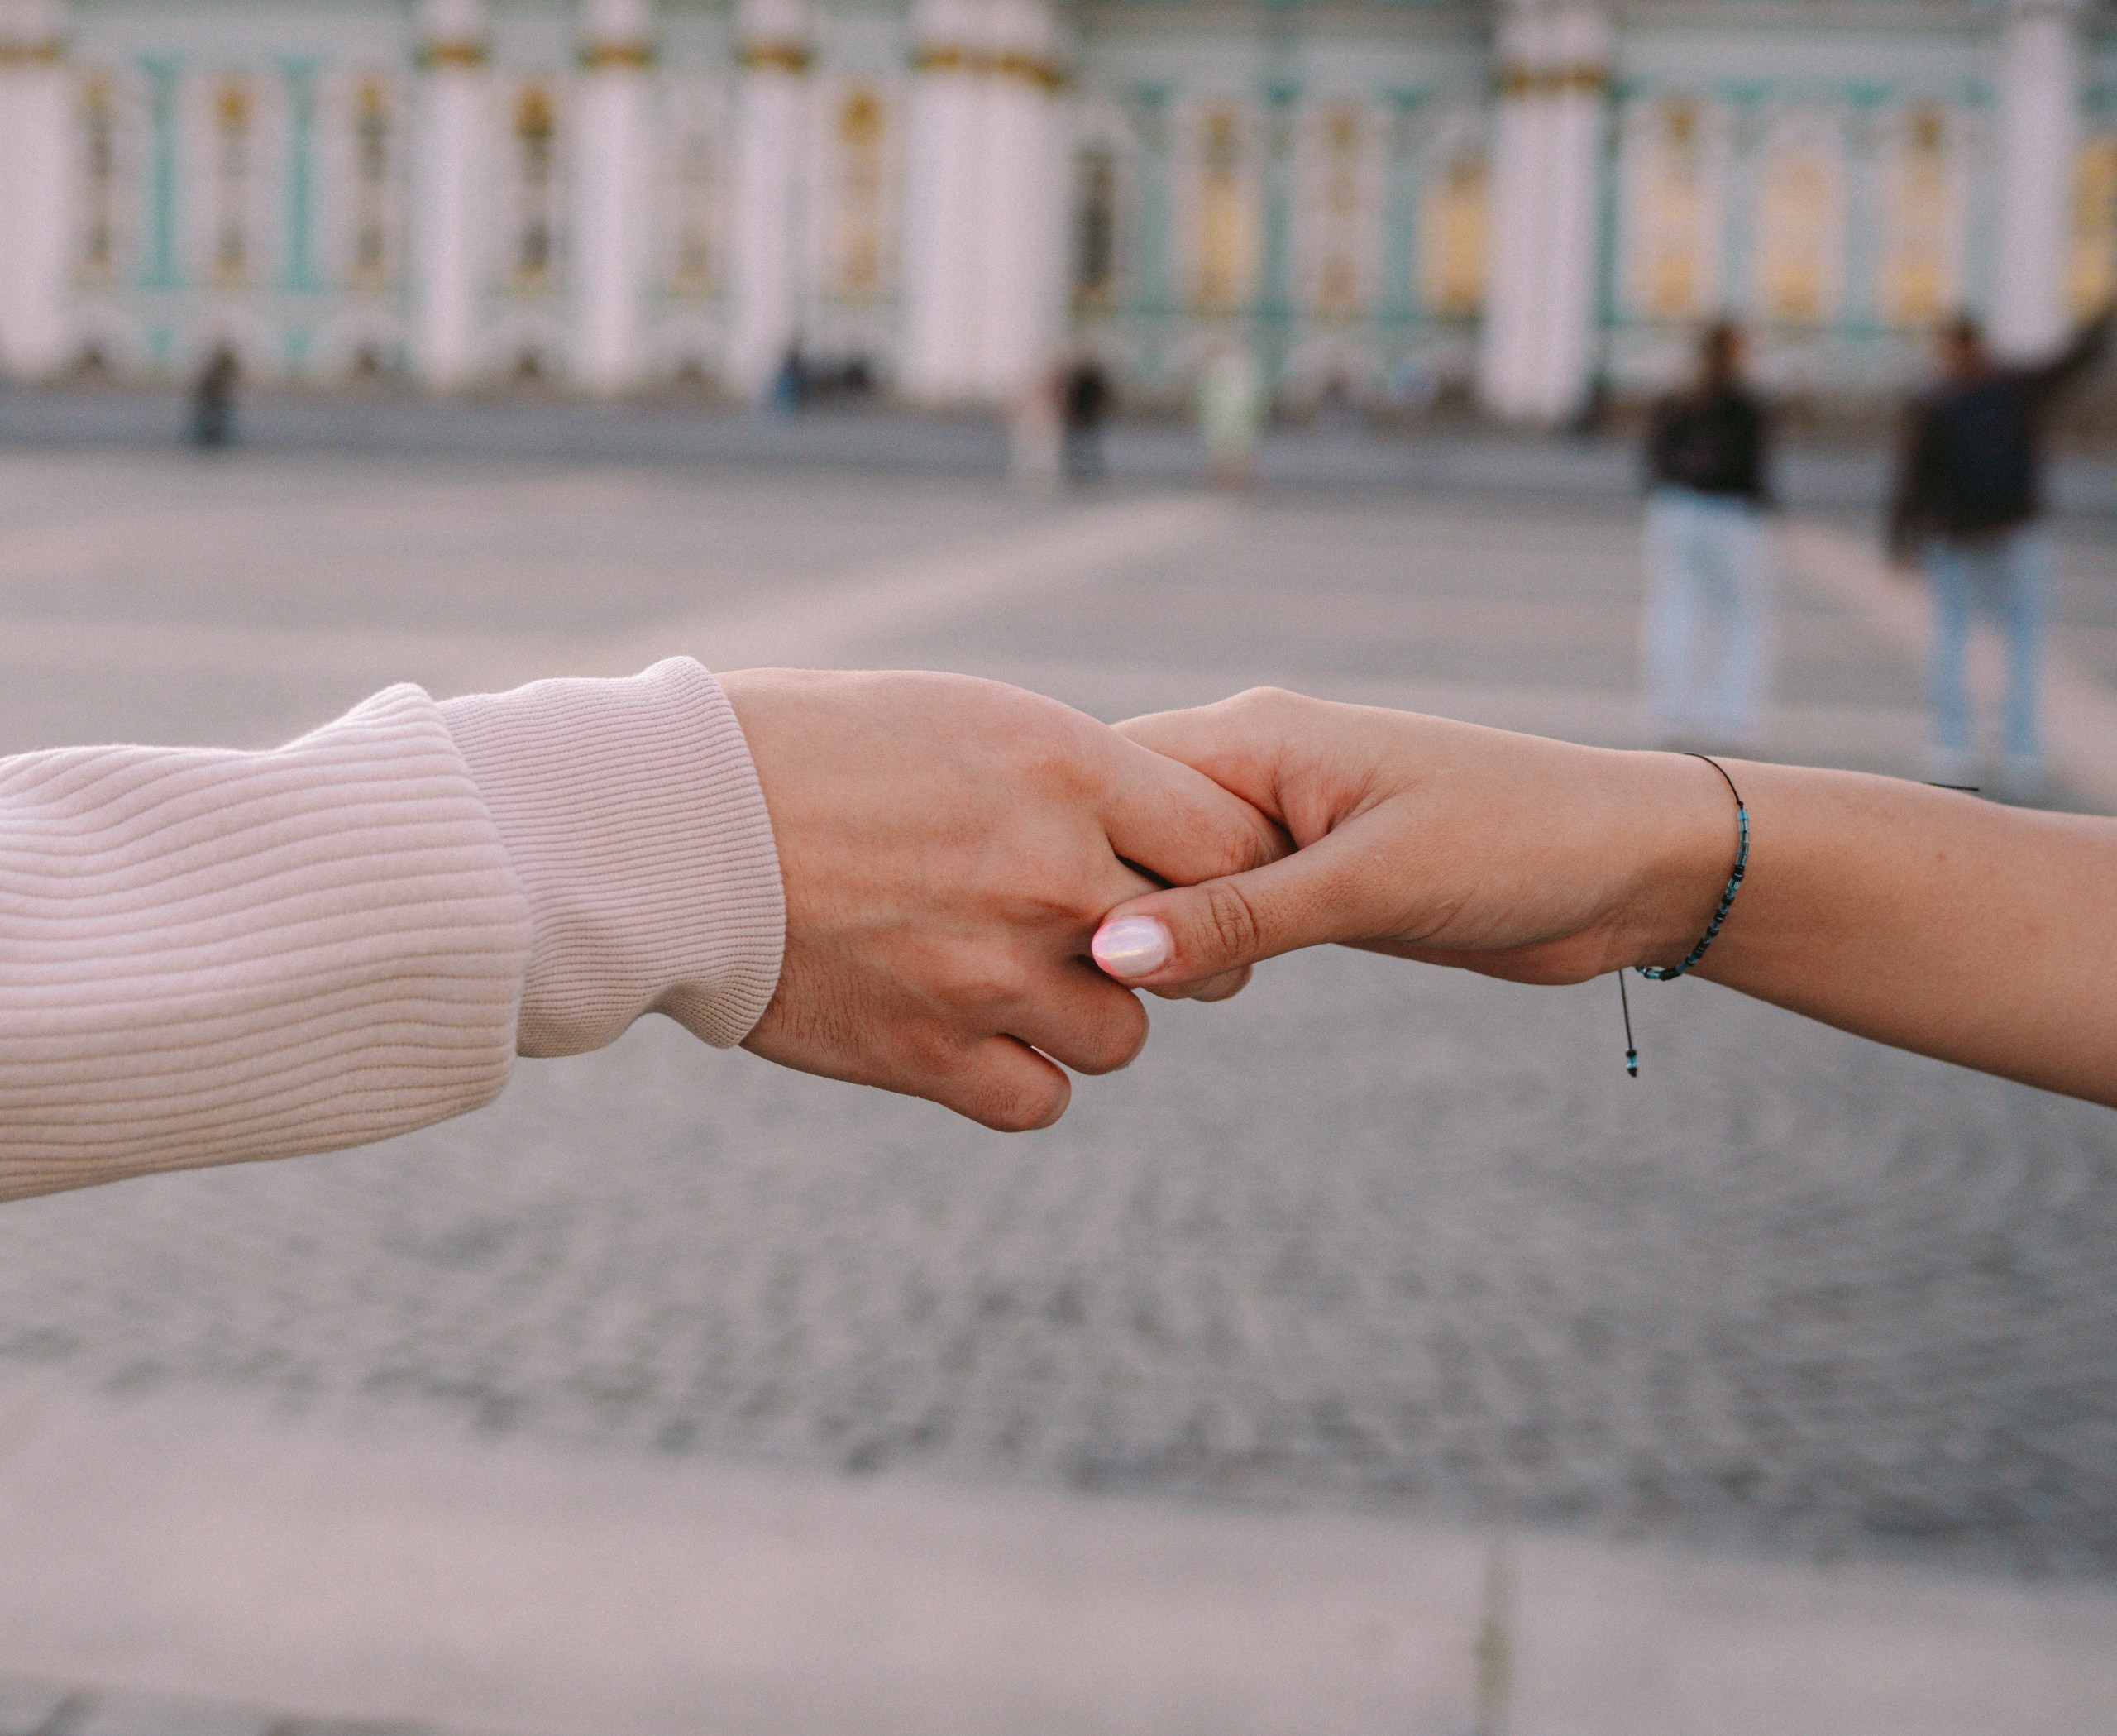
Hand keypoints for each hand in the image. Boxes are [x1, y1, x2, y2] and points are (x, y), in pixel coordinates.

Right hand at [719, 670, 1284, 1129]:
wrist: (670, 824)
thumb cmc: (807, 746)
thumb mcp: (959, 717)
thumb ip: (1069, 777)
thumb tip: (1147, 824)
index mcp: (1065, 769)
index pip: (1231, 844)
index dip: (1227, 871)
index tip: (1192, 878)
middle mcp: (1049, 874)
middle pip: (1205, 953)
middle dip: (1181, 952)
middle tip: (1124, 938)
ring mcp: (990, 973)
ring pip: (1121, 1037)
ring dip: (1089, 1016)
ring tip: (1021, 978)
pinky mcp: (927, 1053)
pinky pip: (1041, 1099)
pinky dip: (1023, 1077)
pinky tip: (979, 1035)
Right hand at [1087, 688, 1736, 994]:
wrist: (1629, 869)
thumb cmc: (1517, 842)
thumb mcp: (1371, 883)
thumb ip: (1239, 919)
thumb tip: (1111, 956)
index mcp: (1256, 737)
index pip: (1111, 775)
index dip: (1061, 845)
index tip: (1020, 924)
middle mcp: (1256, 772)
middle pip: (1126, 830)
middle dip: (1090, 897)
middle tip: (1054, 977)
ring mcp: (1281, 828)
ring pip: (1168, 879)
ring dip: (1141, 932)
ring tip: (1096, 993)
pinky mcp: (1310, 879)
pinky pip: (1218, 910)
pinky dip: (1191, 948)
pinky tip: (1163, 993)